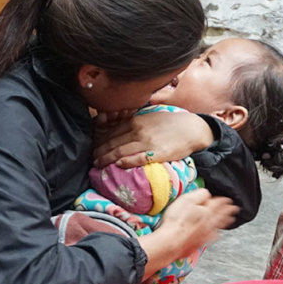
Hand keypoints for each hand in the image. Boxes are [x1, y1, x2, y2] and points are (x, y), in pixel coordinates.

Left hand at [93, 111, 213, 168]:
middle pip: (113, 142)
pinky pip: (138, 158)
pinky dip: (126, 161)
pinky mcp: (158, 153)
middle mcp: (139, 131)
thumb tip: (118, 130)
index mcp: (136, 121)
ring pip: (121, 150)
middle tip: (90, 159)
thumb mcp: (149, 118)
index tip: (92, 148)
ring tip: (97, 164)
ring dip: (106, 158)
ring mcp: (148, 142)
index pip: (112, 132)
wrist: (192, 128)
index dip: (100, 141)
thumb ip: (134, 123)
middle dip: (99, 151)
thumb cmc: (170, 124)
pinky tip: (117, 164)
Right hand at [139, 189, 237, 277]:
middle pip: (222, 215)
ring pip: (219, 226)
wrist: (171, 242)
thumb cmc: (177, 221)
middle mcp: (209, 223)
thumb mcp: (187, 200)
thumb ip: (200, 195)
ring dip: (226, 222)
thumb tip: (207, 193)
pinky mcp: (199, 243)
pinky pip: (212, 237)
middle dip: (229, 211)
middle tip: (235, 209)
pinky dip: (216, 234)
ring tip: (230, 220)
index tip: (229, 199)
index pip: (218, 203)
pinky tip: (216, 234)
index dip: (224, 200)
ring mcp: (205, 235)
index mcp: (207, 211)